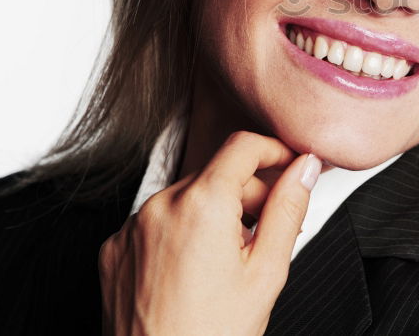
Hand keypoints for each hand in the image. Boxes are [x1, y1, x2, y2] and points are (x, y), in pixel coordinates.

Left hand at [98, 131, 321, 335]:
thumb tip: (304, 169)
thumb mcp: (267, 272)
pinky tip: (196, 272)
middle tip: (269, 233)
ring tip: (230, 262)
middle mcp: (159, 207)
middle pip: (217, 174)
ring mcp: (131, 228)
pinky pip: (157, 223)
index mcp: (201, 205)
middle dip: (248, 195)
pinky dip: (181, 234)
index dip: (275, 150)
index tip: (289, 164)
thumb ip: (288, 208)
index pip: (243, 145)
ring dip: (215, 215)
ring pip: (187, 198)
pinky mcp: (114, 249)